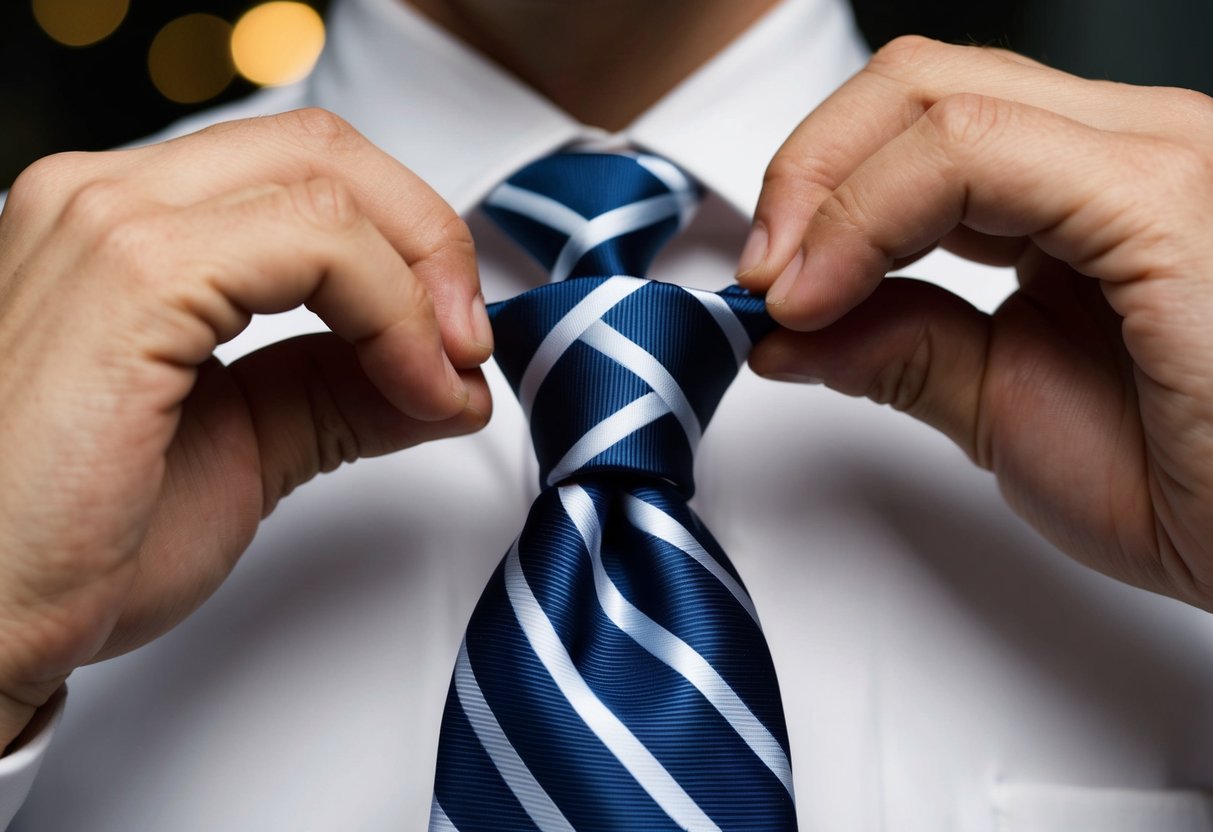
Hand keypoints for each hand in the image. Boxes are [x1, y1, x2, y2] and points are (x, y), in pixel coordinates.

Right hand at [0, 109, 492, 746]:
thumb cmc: (74, 545)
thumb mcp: (251, 444)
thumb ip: (341, 390)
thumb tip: (447, 377)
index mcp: (124, 224)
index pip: (305, 170)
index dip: (407, 241)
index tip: (454, 339)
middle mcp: (105, 197)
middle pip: (325, 150)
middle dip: (428, 242)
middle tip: (467, 341)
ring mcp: (109, 221)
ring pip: (330, 183)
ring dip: (421, 281)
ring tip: (445, 374)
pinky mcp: (133, 273)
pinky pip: (317, 244)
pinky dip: (392, 313)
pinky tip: (410, 385)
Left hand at [737, 37, 1212, 610]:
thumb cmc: (1196, 485)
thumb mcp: (1005, 410)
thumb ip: (900, 348)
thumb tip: (782, 332)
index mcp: (1086, 191)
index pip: (921, 121)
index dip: (818, 187)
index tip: (762, 286)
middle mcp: (1123, 149)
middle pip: (919, 86)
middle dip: (807, 174)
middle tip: (760, 277)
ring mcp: (1152, 157)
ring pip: (938, 97)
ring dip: (826, 191)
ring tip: (784, 291)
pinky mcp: (1163, 196)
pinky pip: (980, 154)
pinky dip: (873, 215)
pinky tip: (827, 293)